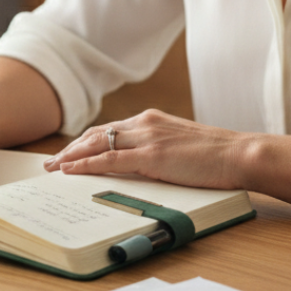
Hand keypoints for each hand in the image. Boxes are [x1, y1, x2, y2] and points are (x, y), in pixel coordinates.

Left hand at [42, 109, 248, 189]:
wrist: (239, 153)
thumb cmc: (217, 156)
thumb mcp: (180, 146)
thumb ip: (158, 149)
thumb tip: (140, 165)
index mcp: (151, 120)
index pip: (108, 129)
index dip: (85, 141)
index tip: (69, 152)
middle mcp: (144, 123)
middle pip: (96, 134)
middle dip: (70, 149)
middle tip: (50, 163)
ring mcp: (147, 138)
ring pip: (97, 144)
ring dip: (71, 157)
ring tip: (53, 168)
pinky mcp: (152, 156)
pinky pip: (110, 159)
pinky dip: (86, 164)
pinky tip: (71, 171)